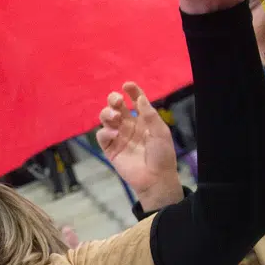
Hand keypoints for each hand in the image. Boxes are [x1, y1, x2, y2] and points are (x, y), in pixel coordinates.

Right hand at [96, 82, 182, 211]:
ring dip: (107, 113)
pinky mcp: (110, 149)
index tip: (127, 85)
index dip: (131, 91)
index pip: (135, 101)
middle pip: (116, 107)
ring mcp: (118, 137)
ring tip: (114, 116)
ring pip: (106, 118)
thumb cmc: (162, 155)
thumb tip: (140, 98)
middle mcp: (129, 126)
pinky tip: (114, 134)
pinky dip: (105, 131)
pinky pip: (102, 135)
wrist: (155, 178)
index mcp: (143, 120)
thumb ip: (150, 115)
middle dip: (114, 100)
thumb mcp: (160, 132)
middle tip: (117, 101)